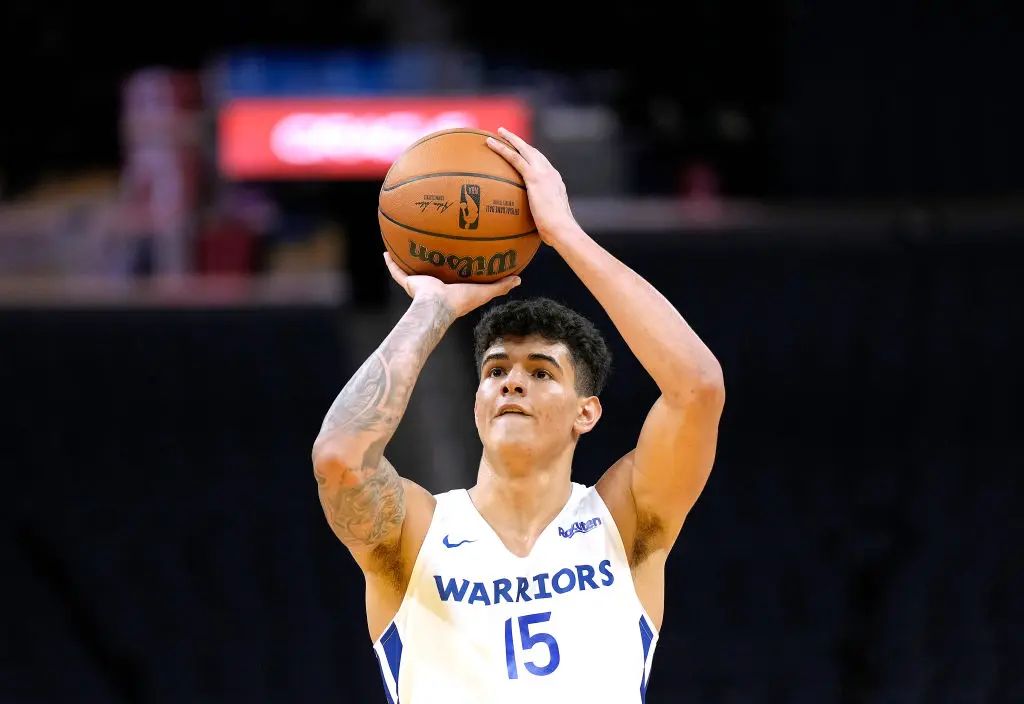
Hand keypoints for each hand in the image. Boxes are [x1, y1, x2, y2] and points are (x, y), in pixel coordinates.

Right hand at [384, 252, 519, 317]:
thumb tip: (519, 278)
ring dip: (407, 258)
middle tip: (430, 245)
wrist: (439, 305)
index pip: (452, 276)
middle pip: (431, 270)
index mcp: (450, 288)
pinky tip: (385, 251)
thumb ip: (501, 285)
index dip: (454, 267)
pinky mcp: (408, 282)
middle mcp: (434, 286)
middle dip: (430, 259)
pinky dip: (390, 262)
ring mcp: (419, 284)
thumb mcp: (484, 291)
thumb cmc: (461, 301)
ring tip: (404, 243)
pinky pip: (397, 271)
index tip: (456, 255)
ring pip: (411, 269)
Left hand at [486, 127, 578, 242]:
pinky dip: (502, 148)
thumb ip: (541, 220)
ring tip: (498, 132)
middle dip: (521, 143)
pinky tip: (490, 143)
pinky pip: (515, 158)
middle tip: (508, 135)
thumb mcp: (549, 223)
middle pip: (534, 152)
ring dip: (511, 139)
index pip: (543, 165)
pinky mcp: (534, 178)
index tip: (524, 153)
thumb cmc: (557, 234)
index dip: (533, 157)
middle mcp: (551, 174)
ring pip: (525, 149)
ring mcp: (544, 174)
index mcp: (556, 183)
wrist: (563, 230)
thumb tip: (533, 231)